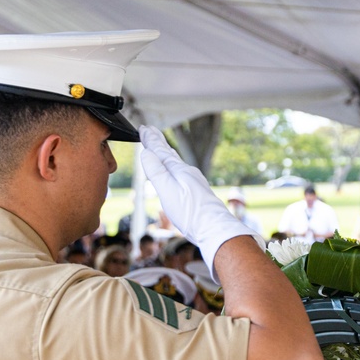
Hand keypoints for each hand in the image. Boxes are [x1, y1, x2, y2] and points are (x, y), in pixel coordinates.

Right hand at [139, 126, 259, 280]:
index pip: (162, 151)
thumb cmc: (191, 214)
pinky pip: (182, 174)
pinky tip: (177, 174)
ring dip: (166, 154)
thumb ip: (157, 172)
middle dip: (159, 143)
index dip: (152, 140)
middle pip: (170, 155)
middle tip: (150, 131)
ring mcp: (194, 183)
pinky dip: (174, 168)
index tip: (144, 129)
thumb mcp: (168, 192)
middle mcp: (188, 173)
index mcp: (180, 171)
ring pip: (176, 164)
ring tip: (161, 148)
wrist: (215, 230)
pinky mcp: (197, 194)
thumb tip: (147, 152)